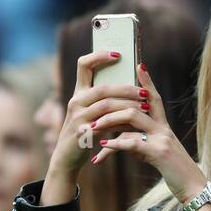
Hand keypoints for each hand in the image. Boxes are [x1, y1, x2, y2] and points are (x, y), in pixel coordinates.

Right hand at [41, 50, 158, 205]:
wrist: (66, 157)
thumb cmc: (84, 131)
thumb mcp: (92, 112)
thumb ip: (105, 99)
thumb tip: (131, 86)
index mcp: (79, 91)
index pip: (84, 64)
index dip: (100, 55)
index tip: (118, 54)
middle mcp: (76, 100)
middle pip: (102, 87)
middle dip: (126, 88)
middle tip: (144, 91)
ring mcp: (77, 116)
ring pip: (106, 105)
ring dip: (127, 105)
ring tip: (144, 106)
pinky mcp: (81, 132)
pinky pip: (104, 125)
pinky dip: (121, 124)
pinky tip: (134, 125)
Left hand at [91, 63, 208, 205]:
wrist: (193, 190)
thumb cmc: (174, 172)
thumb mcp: (156, 154)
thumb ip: (140, 143)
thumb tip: (122, 139)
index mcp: (164, 127)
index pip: (154, 98)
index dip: (146, 81)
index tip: (137, 65)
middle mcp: (164, 128)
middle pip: (137, 103)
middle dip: (114, 103)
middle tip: (93, 108)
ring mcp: (162, 139)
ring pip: (133, 117)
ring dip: (109, 121)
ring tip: (93, 129)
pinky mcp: (160, 153)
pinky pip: (134, 143)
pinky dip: (116, 144)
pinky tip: (103, 148)